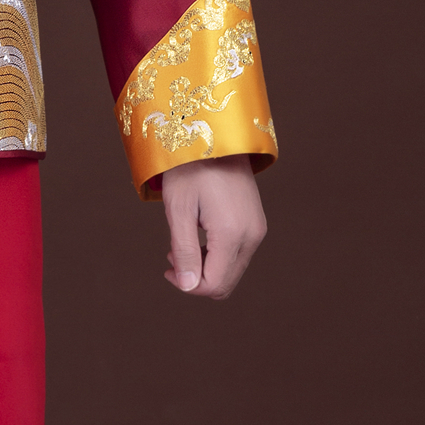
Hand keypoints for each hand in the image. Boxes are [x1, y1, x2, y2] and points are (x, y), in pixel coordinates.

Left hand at [160, 155, 265, 299]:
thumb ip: (185, 251)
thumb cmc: (190, 169)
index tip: (167, 267)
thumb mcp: (179, 210)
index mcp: (232, 233)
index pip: (214, 284)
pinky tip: (198, 238)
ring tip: (180, 245)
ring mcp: (257, 230)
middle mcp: (251, 236)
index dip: (188, 285)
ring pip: (232, 271)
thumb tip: (187, 286)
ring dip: (205, 267)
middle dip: (196, 279)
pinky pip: (237, 256)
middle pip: (225, 283)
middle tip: (172, 256)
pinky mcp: (256, 225)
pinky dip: (216, 256)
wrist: (216, 138)